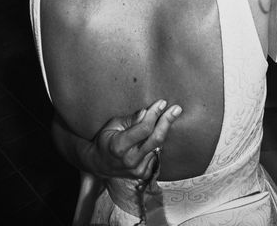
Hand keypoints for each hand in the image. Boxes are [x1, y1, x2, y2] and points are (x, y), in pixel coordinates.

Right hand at [53, 99, 181, 180]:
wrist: (99, 163)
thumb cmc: (105, 140)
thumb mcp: (112, 125)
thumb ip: (130, 120)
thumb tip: (146, 112)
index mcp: (119, 146)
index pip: (144, 129)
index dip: (154, 114)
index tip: (162, 103)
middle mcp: (130, 160)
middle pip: (156, 139)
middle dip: (167, 121)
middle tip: (176, 109)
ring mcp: (138, 169)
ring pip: (158, 146)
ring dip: (163, 131)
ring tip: (168, 116)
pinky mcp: (144, 173)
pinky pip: (156, 154)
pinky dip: (157, 143)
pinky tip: (156, 134)